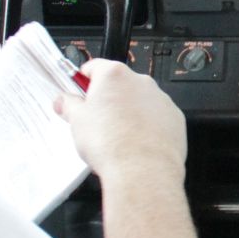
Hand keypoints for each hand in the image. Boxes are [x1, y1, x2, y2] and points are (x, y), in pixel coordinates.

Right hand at [53, 58, 187, 181]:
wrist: (142, 170)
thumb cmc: (110, 144)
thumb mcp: (77, 121)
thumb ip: (69, 105)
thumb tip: (63, 101)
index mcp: (114, 75)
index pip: (95, 67)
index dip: (84, 81)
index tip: (79, 93)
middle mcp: (140, 82)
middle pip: (119, 84)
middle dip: (108, 100)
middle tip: (96, 121)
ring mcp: (161, 99)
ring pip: (139, 101)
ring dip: (129, 113)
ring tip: (118, 138)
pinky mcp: (175, 118)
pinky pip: (157, 117)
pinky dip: (148, 126)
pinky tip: (137, 144)